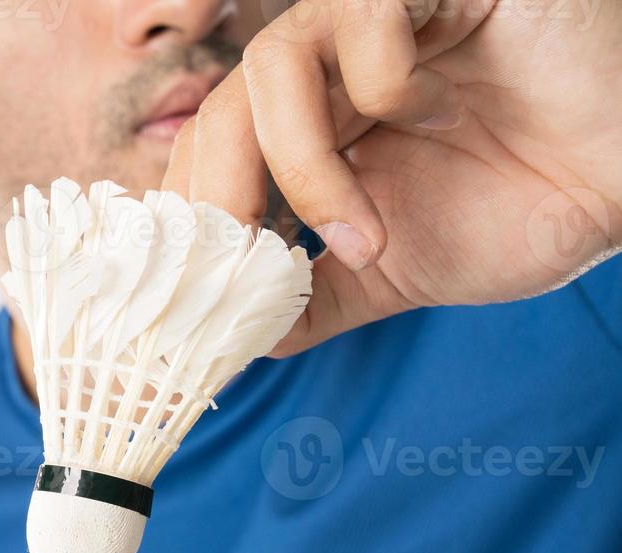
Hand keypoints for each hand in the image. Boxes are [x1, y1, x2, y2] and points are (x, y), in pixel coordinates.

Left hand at [162, 0, 621, 355]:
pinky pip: (360, 18)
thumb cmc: (533, 205)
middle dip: (223, 199)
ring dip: (304, 167)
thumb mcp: (397, 272)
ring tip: (365, 235)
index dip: (198, 214)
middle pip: (221, 111)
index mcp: (310, 121)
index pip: (209, 150)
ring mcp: (374, 19)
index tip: (210, 290)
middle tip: (251, 270)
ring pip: (271, 65)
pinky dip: (386, 88)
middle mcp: (329, 65)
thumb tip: (237, 342)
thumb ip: (313, 297)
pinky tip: (439, 116)